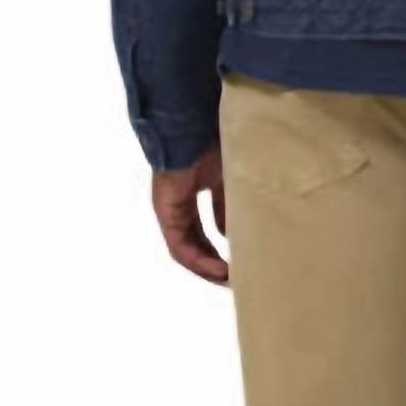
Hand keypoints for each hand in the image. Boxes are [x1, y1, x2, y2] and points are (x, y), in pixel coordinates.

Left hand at [150, 145, 228, 283]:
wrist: (193, 126)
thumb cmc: (215, 143)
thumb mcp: (229, 179)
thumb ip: (228, 206)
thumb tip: (231, 235)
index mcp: (195, 188)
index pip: (206, 226)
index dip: (222, 245)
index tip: (240, 261)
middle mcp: (180, 202)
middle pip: (196, 241)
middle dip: (214, 262)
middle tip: (234, 278)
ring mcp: (170, 208)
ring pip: (186, 248)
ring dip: (206, 267)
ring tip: (227, 280)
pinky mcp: (166, 213)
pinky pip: (179, 246)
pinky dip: (198, 260)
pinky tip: (217, 270)